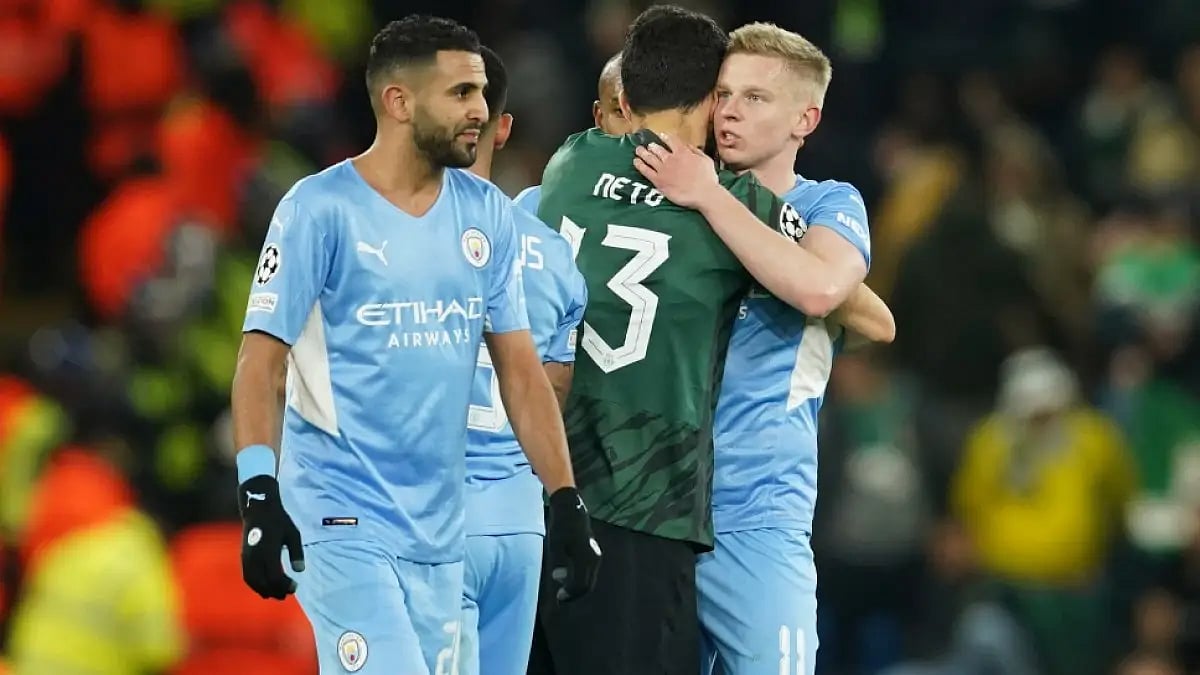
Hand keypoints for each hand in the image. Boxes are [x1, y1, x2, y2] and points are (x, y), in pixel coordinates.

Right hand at [238, 475, 304, 599]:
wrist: (259, 509)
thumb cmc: (279, 521)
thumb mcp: (293, 534)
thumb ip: (296, 552)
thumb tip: (300, 570)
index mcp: (269, 551)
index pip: (274, 577)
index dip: (284, 586)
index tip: (294, 587)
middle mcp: (256, 557)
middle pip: (262, 583)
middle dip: (274, 591)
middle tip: (286, 594)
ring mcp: (247, 557)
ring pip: (252, 581)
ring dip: (263, 590)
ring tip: (275, 594)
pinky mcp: (243, 556)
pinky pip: (247, 575)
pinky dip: (254, 584)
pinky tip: (263, 587)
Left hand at [545, 487, 601, 601]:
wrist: (571, 511)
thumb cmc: (560, 527)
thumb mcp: (556, 546)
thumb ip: (559, 563)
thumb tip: (558, 578)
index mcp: (584, 557)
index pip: (580, 584)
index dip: (570, 594)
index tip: (559, 597)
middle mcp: (593, 558)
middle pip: (586, 585)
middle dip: (574, 593)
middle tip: (560, 597)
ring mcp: (596, 556)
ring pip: (589, 580)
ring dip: (576, 586)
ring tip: (562, 587)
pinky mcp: (594, 555)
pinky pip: (589, 573)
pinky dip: (580, 579)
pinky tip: (568, 577)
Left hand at [633, 131, 719, 208]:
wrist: (703, 193)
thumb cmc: (708, 178)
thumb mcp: (705, 159)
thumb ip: (695, 150)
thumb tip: (687, 145)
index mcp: (683, 152)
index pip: (672, 141)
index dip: (665, 137)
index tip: (661, 135)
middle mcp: (671, 158)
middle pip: (658, 149)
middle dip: (652, 146)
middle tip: (647, 145)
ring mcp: (663, 169)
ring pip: (650, 158)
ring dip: (643, 153)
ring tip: (638, 150)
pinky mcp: (658, 181)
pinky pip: (646, 171)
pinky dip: (640, 165)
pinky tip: (636, 162)